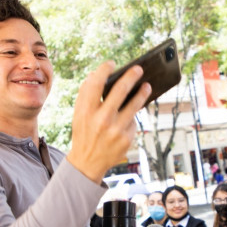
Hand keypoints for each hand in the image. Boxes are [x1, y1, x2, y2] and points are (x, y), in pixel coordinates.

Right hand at [66, 62, 150, 182]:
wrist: (87, 162)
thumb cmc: (84, 133)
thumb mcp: (78, 115)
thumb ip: (85, 95)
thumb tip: (95, 74)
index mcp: (86, 111)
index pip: (96, 84)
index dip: (105, 70)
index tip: (112, 63)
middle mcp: (101, 120)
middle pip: (120, 91)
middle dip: (131, 76)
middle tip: (138, 69)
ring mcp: (115, 130)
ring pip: (134, 105)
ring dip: (142, 93)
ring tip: (147, 86)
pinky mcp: (126, 139)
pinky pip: (133, 122)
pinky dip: (131, 118)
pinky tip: (129, 118)